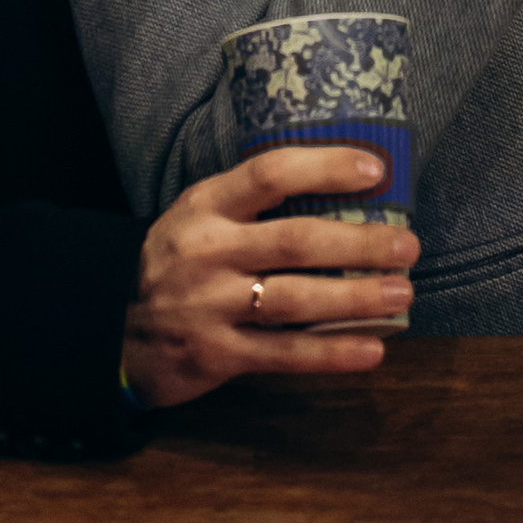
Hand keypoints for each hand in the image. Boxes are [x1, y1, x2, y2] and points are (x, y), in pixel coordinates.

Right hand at [122, 145, 417, 407]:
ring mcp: (212, 305)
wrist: (114, 328)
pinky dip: (331, 353)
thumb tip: (340, 191)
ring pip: (296, 300)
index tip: (375, 169)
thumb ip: (253, 205)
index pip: (270, 174)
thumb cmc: (176, 262)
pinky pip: (285, 355)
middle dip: (359, 243)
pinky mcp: (218, 355)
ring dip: (356, 297)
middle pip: (295, 241)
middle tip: (408, 245)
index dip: (325, 167)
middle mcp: (210, 252)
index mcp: (206, 205)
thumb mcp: (199, 216)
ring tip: (402, 292)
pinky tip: (372, 348)